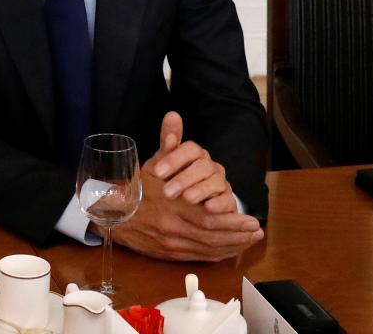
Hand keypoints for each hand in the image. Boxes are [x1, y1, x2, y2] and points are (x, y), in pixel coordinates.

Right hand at [111, 112, 262, 261]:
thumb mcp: (152, 164)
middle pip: (213, 235)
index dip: (232, 220)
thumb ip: (168, 143)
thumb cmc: (137, 190)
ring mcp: (173, 244)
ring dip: (234, 245)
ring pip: (209, 248)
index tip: (251, 218)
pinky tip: (233, 248)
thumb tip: (174, 117)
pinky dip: (220, 253)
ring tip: (251, 239)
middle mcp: (173, 227)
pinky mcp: (172, 254)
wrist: (114, 216)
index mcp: (171, 206)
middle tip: (257, 230)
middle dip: (238, 234)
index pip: (208, 217)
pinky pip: (201, 256)